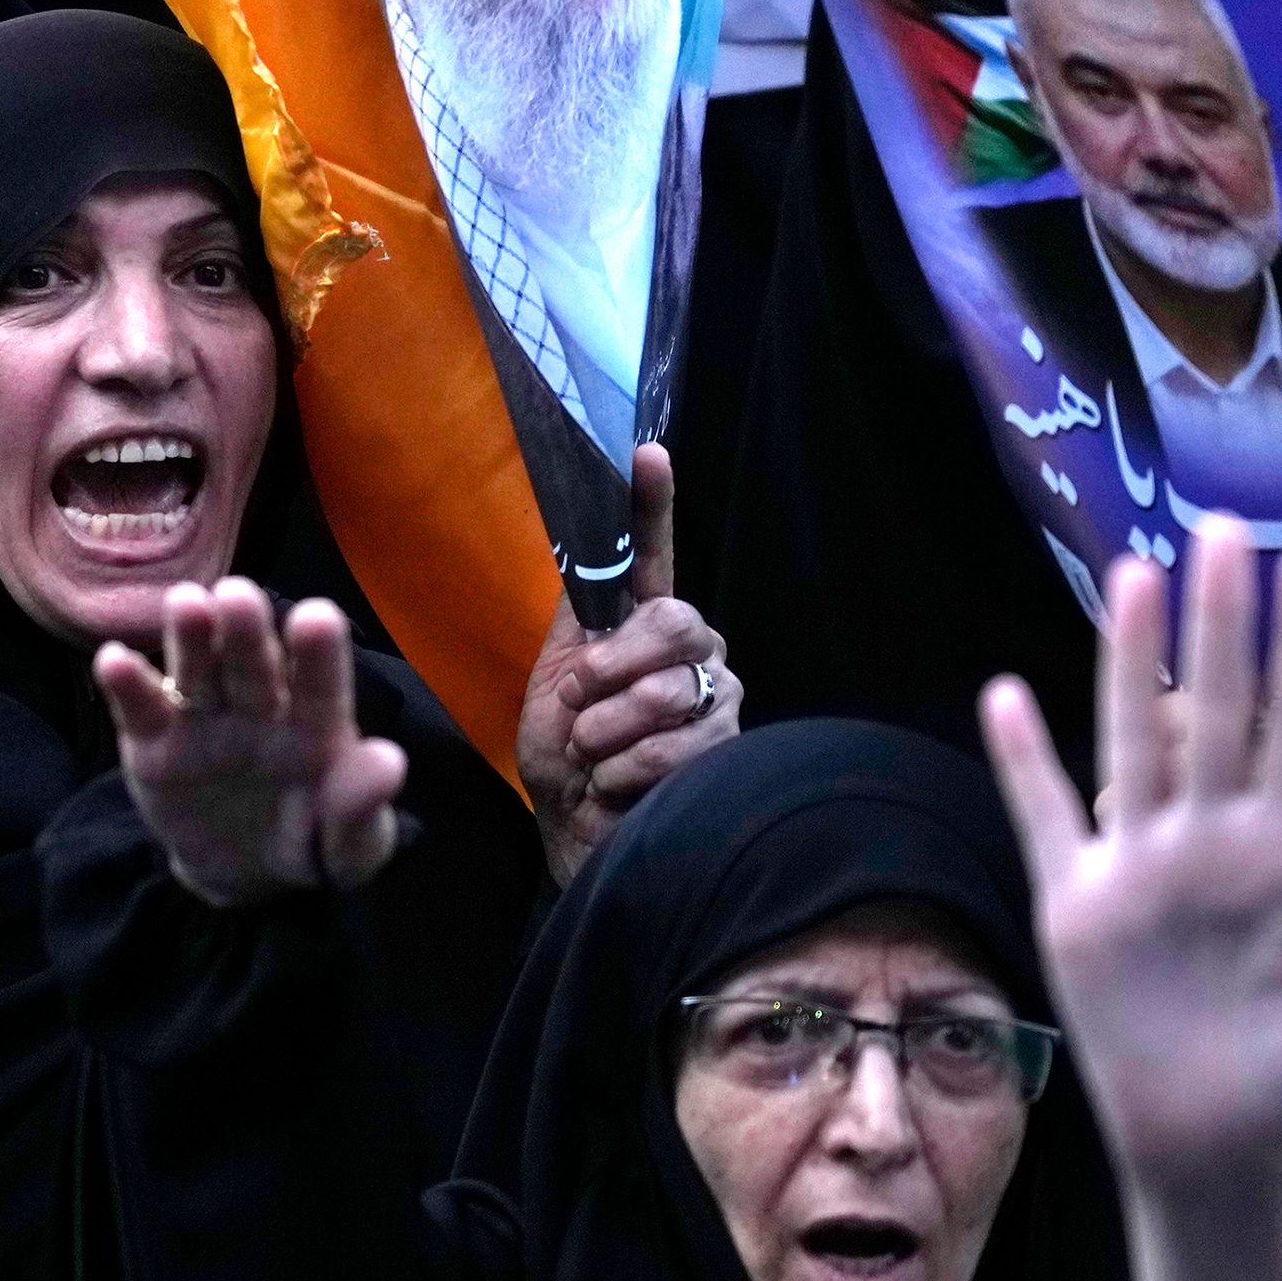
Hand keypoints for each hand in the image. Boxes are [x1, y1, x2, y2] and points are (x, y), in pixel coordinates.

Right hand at [94, 578, 409, 907]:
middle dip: (245, 629)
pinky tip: (112, 660)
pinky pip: (141, 709)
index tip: (317, 618)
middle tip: (237, 595)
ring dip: (190, 637)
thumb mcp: (348, 848)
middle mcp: (260, 705)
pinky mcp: (154, 743)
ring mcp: (204, 718)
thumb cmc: (310, 844)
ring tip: (185, 604)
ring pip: (198, 670)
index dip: (318, 652)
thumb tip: (390, 762)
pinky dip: (127, 684)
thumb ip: (363, 810)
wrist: (242, 874)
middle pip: (253, 662)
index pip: (320, 682)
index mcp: (316, 722)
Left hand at [515, 442, 738, 885]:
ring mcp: (717, 697)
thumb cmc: (564, 755)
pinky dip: (622, 774)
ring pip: (666, 695)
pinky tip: (618, 786)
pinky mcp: (727, 751)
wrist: (573, 829)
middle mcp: (693, 649)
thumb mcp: (555, 678)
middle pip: (671, 624)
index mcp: (645, 622)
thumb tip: (581, 544)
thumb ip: (579, 621)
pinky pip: (670, 749)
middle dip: (607, 672)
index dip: (650, 504)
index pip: (652, 552)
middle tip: (580, 706)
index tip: (644, 451)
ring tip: (595, 757)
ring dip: (605, 736)